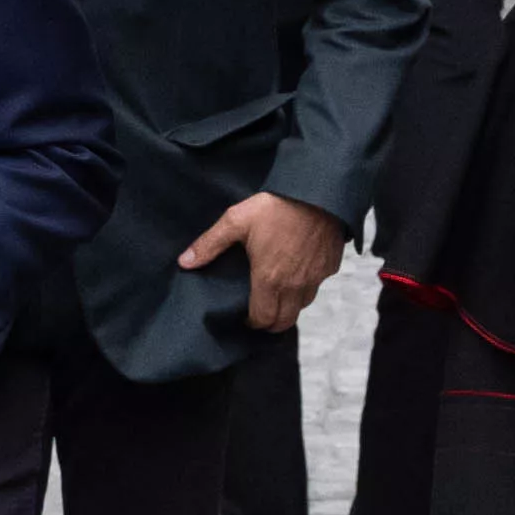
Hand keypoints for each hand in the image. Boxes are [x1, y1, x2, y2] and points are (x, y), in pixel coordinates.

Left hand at [181, 192, 351, 331]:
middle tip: (260, 311)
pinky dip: (306, 286)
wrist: (317, 191)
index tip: (245, 315)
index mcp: (269, 280)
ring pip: (302, 306)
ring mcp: (315, 278)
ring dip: (289, 306)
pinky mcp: (330, 267)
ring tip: (277, 292)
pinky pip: (317, 286)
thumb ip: (210, 244)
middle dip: (270, 322)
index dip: (252, 322)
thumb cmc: (276, 206)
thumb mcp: (236, 220)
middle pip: (284, 323)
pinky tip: (297, 271)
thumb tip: (184, 262)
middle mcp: (294, 286)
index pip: (262, 320)